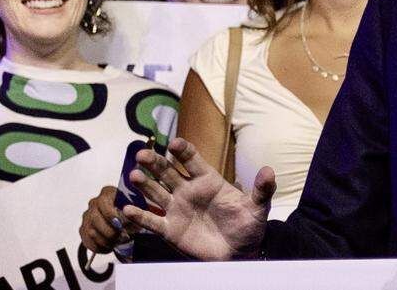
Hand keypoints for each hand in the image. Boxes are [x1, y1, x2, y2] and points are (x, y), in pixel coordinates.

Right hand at [80, 186, 133, 253]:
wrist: (128, 222)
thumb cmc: (132, 212)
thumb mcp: (138, 207)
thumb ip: (133, 208)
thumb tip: (129, 212)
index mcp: (107, 193)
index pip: (103, 202)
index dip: (110, 214)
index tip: (120, 223)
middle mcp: (95, 203)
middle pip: (95, 218)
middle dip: (110, 230)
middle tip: (121, 236)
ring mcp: (87, 217)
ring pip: (92, 232)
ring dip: (107, 240)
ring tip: (118, 241)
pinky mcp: (84, 230)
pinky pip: (88, 242)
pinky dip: (101, 247)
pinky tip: (110, 245)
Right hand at [121, 138, 276, 260]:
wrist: (239, 252)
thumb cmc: (247, 225)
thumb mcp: (258, 207)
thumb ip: (262, 190)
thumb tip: (269, 171)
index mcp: (208, 180)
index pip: (192, 160)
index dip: (183, 150)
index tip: (174, 143)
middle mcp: (188, 191)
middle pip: (168, 172)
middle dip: (155, 162)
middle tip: (142, 153)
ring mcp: (177, 209)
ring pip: (156, 192)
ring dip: (144, 184)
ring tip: (134, 175)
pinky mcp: (170, 229)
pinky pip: (152, 221)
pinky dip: (139, 216)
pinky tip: (127, 210)